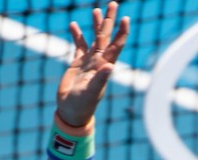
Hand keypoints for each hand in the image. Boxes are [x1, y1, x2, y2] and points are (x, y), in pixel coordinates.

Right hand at [55, 2, 130, 126]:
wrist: (72, 111)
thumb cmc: (83, 105)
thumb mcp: (92, 92)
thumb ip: (100, 79)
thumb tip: (109, 66)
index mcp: (105, 66)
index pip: (116, 45)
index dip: (121, 32)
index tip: (125, 18)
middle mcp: (99, 61)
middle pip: (106, 36)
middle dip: (110, 21)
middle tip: (114, 4)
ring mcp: (89, 61)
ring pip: (94, 39)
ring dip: (96, 25)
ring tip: (97, 10)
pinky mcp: (78, 64)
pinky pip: (79, 46)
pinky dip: (77, 35)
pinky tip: (73, 24)